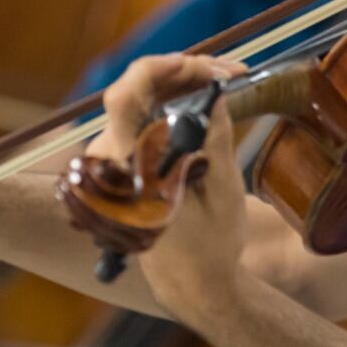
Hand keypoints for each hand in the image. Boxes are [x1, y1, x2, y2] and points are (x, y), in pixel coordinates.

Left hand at [84, 54, 248, 313]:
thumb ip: (215, 138)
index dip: (154, 70)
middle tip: (233, 73)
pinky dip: (174, 98)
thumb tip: (214, 92)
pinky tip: (207, 95)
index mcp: (132, 174)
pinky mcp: (124, 160)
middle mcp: (112, 163)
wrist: (193, 282)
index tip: (192, 64)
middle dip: (185, 72)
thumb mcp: (222, 190)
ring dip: (182, 83)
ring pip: (142, 99)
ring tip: (228, 80)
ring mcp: (114, 161)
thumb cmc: (212, 245)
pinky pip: (144, 114)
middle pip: (137, 92)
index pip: (123, 101)